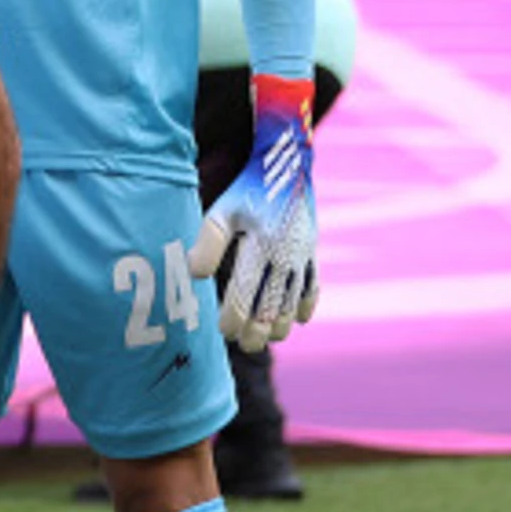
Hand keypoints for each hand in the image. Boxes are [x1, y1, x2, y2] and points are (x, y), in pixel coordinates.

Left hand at [188, 74, 320, 348]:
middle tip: (246, 346)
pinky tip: (298, 320)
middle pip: (273, 306)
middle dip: (259, 330)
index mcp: (261, 246)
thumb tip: (196, 275)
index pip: (247, 294)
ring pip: (294, 300)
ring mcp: (303, 255)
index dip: (234, 318)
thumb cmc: (247, 190)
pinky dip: (306, 304)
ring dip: (281, 323)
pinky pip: (314, 285)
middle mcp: (286, 255)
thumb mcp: (223, 210)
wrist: (287, 166)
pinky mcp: (313, 251)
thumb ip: (208, 242)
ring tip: (268, 339)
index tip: (222, 331)